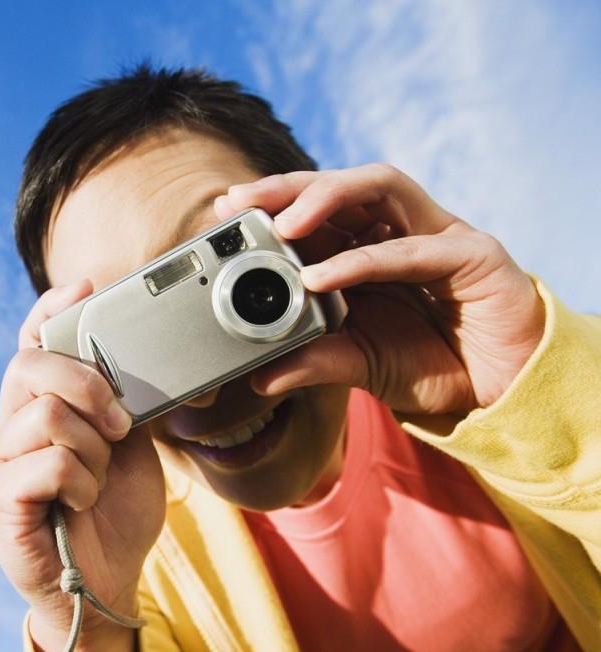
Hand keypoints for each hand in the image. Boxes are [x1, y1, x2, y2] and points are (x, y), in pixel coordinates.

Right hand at [0, 280, 165, 645]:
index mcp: (40, 406)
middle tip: (119, 425)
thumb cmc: (115, 514)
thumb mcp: (132, 448)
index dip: (51, 310)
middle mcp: (9, 425)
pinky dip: (82, 482)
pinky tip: (81, 504)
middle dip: (88, 385)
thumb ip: (124, 404)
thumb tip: (146, 363)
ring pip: (47, 416)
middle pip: (31, 365)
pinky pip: (49, 463)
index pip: (31, 343)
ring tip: (97, 482)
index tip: (84, 286)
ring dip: (94, 451)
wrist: (108, 582)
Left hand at [214, 163, 544, 415]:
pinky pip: (411, 249)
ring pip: (379, 187)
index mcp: (369, 246)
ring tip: (282, 224)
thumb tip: (259, 377)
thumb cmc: (431, 365)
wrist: (498, 393)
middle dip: (287, 187)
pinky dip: (361, 262)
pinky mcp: (474, 255)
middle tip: (241, 200)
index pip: (318, 208)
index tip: (226, 208)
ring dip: (325, 198)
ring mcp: (438, 235)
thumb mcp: (359, 363)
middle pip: (341, 185)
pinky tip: (320, 278)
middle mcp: (400, 229)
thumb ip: (314, 362)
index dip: (272, 201)